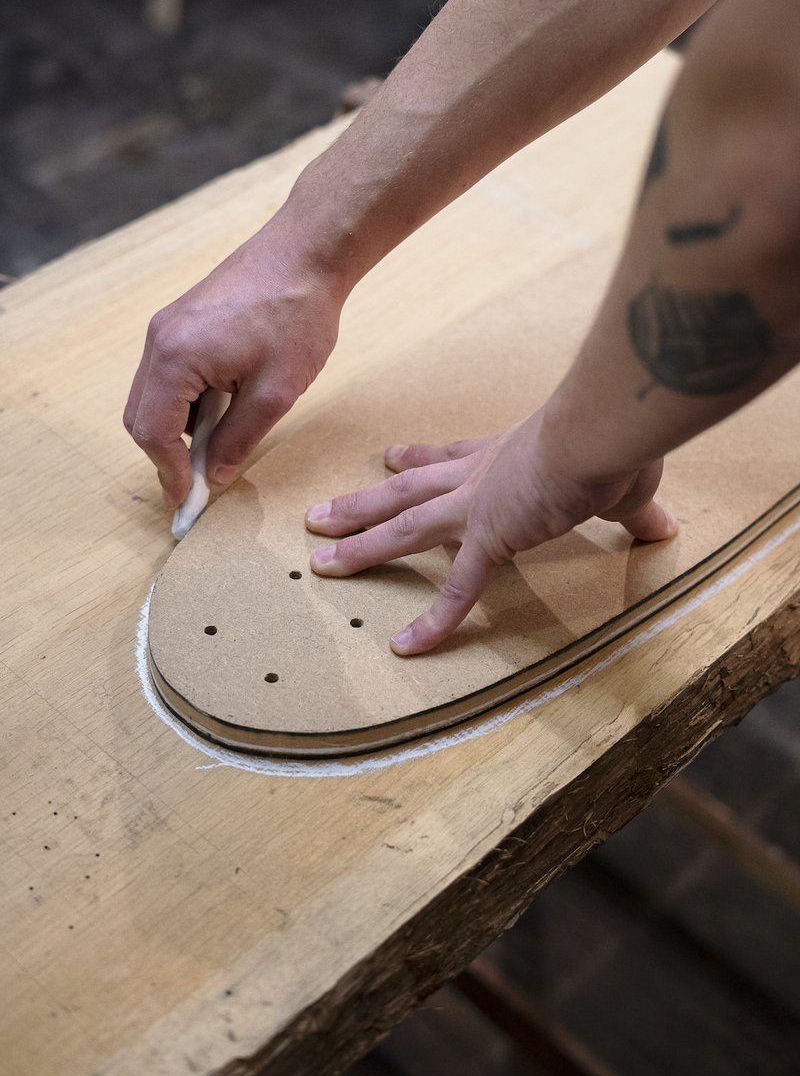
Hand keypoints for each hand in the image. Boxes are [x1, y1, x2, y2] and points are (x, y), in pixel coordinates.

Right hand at [124, 220, 345, 507]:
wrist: (308, 252)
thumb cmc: (297, 316)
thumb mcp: (275, 392)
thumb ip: (239, 439)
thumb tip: (216, 475)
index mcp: (175, 358)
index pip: (153, 433)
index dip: (169, 473)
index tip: (188, 501)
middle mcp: (160, 340)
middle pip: (142, 416)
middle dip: (166, 454)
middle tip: (197, 483)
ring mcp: (168, 326)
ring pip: (155, 395)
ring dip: (179, 427)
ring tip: (221, 444)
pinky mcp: (183, 320)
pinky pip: (170, 373)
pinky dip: (188, 400)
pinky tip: (225, 407)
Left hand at [305, 412, 676, 654]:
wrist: (600, 432)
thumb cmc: (611, 442)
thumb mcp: (623, 477)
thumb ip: (635, 508)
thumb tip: (665, 526)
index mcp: (503, 455)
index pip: (448, 459)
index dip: (417, 459)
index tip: (390, 457)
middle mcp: (478, 476)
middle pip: (406, 490)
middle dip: (362, 503)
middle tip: (320, 514)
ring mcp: (476, 506)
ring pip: (403, 526)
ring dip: (359, 542)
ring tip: (319, 560)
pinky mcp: (489, 537)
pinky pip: (456, 588)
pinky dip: (432, 620)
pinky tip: (404, 646)